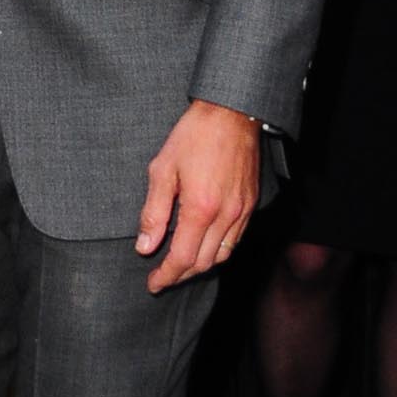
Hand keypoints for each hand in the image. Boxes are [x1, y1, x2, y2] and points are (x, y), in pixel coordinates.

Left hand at [137, 100, 259, 293]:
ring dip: (200, 267)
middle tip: (162, 278)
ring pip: (222, 255)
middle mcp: (226, 215)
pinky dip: (218, 251)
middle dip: (181, 276)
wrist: (232, 113)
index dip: (166, 276)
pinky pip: (235, 239)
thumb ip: (153, 213)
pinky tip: (204, 247)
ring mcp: (242, 211)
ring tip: (181, 267)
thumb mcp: (162, 170)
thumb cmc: (193, 136)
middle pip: (204, 263)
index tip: (153, 284)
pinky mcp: (251, 204)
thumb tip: (144, 247)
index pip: (183, 258)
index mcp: (200, 208)